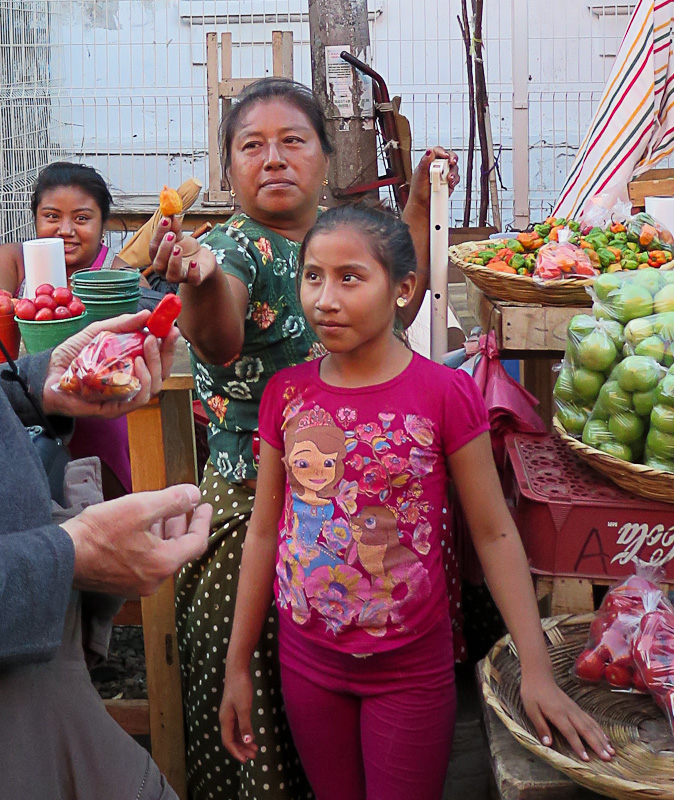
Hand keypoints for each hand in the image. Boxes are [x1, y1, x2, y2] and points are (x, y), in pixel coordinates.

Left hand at [41, 310, 178, 418]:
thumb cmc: (70, 357)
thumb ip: (120, 324)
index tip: (172, 328)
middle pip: (161, 373)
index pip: (158, 360)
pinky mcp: (115, 409)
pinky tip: (138, 364)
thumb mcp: (96, 333)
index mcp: (131, 368)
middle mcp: (131, 384)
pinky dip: (143, 381)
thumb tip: (146, 314)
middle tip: (164, 334)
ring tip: (149, 344)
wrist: (45, 374)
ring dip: (156, 364)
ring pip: (155, 386)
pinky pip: (138, 399)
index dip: (168, 345)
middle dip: (168, 353)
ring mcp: (124, 398)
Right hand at [60, 484, 211, 595]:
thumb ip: (172, 501)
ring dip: (165, 533)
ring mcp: (136, 584)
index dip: (203, 521)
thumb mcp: (140, 507)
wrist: (62, 555)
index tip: (205, 505)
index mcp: (163, 564)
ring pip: (161, 555)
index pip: (196, 543)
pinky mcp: (120, 582)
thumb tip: (195, 494)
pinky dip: (150, 542)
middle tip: (187, 507)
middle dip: (184, 525)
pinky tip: (142, 526)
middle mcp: (154, 580)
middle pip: (179, 550)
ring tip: (164, 512)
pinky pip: (145, 561)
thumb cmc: (100, 532)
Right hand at [148, 215, 216, 285]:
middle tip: (171, 235)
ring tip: (179, 248)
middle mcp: (166, 269)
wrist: (203, 260)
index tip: (166, 219)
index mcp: (159, 257)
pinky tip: (194, 263)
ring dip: (174, 261)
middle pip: (158, 263)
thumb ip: (174, 227)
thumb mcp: (180, 236)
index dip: (159, 233)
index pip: (154, 246)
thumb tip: (170, 213)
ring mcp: (180, 277)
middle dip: (164, 249)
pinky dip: (193, 272)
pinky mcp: (194, 280)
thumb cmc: (187, 249)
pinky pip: (192, 280)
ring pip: (171, 275)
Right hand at [220, 667, 257, 762]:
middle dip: (242, 749)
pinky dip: (244, 733)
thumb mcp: (244, 707)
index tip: (245, 761)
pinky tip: (251, 736)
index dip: (236, 752)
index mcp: (225, 720)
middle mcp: (226, 719)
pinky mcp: (234, 708)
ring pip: (235, 733)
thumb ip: (245, 724)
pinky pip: (238, 726)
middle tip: (254, 756)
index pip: (228, 742)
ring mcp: (229, 714)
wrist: (238, 670)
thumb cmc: (240, 687)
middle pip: (232, 740)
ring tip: (255, 749)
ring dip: (244, 742)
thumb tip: (246, 741)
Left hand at [406, 147, 459, 212]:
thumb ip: (424, 162)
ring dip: (453, 172)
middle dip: (452, 159)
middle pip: (449, 157)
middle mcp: (438, 166)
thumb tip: (429, 151)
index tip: (445, 156)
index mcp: (429, 161)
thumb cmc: (418, 189)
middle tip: (452, 162)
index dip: (442, 152)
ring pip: (454, 168)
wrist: (422, 204)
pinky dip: (454, 180)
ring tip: (448, 179)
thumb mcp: (419, 174)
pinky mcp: (449, 182)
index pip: (437, 151)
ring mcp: (445, 174)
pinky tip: (450, 184)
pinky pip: (456, 178)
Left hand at [520, 671, 614, 761]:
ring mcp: (575, 709)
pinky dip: (599, 730)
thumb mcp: (531, 710)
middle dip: (597, 745)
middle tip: (608, 758)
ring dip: (602, 739)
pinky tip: (605, 738)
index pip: (570, 732)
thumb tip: (547, 744)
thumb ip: (540, 726)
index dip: (578, 746)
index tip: (586, 759)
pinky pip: (590, 720)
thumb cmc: (532, 694)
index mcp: (557, 713)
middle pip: (586, 730)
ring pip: (591, 725)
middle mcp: (569, 712)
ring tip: (611, 751)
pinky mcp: (576, 708)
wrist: (539, 676)